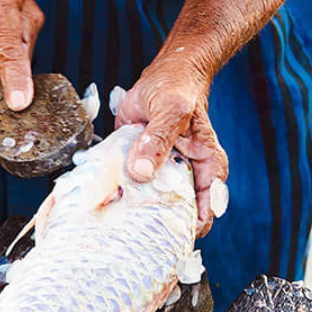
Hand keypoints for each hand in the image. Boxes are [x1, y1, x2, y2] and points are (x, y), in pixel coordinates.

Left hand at [116, 58, 229, 236]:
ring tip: (112, 216)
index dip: (183, 230)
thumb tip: (140, 172)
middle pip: (174, 216)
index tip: (158, 236)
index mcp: (208, 170)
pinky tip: (103, 197)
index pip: (202, 214)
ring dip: (131, 211)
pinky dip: (117, 193)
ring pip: (150, 206)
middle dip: (153, 225)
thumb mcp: (171, 110)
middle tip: (128, 228)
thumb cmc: (178, 90)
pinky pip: (131, 189)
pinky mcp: (142, 170)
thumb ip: (156, 140)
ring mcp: (164, 176)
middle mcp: (188, 178)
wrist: (167, 75)